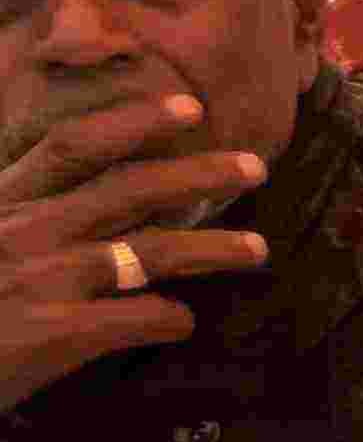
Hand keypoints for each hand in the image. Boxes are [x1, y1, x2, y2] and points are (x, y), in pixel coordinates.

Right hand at [0, 86, 269, 415]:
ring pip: (150, 251)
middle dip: (198, 173)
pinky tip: (184, 322)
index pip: (71, 147)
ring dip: (212, 247)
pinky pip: (140, 317)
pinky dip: (170, 318)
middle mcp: (23, 230)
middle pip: (128, 189)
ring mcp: (41, 280)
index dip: (133, 122)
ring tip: (258, 249)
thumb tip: (74, 211)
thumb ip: (19, 218)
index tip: (188, 108)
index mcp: (0, 205)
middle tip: (254, 166)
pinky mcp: (55, 333)